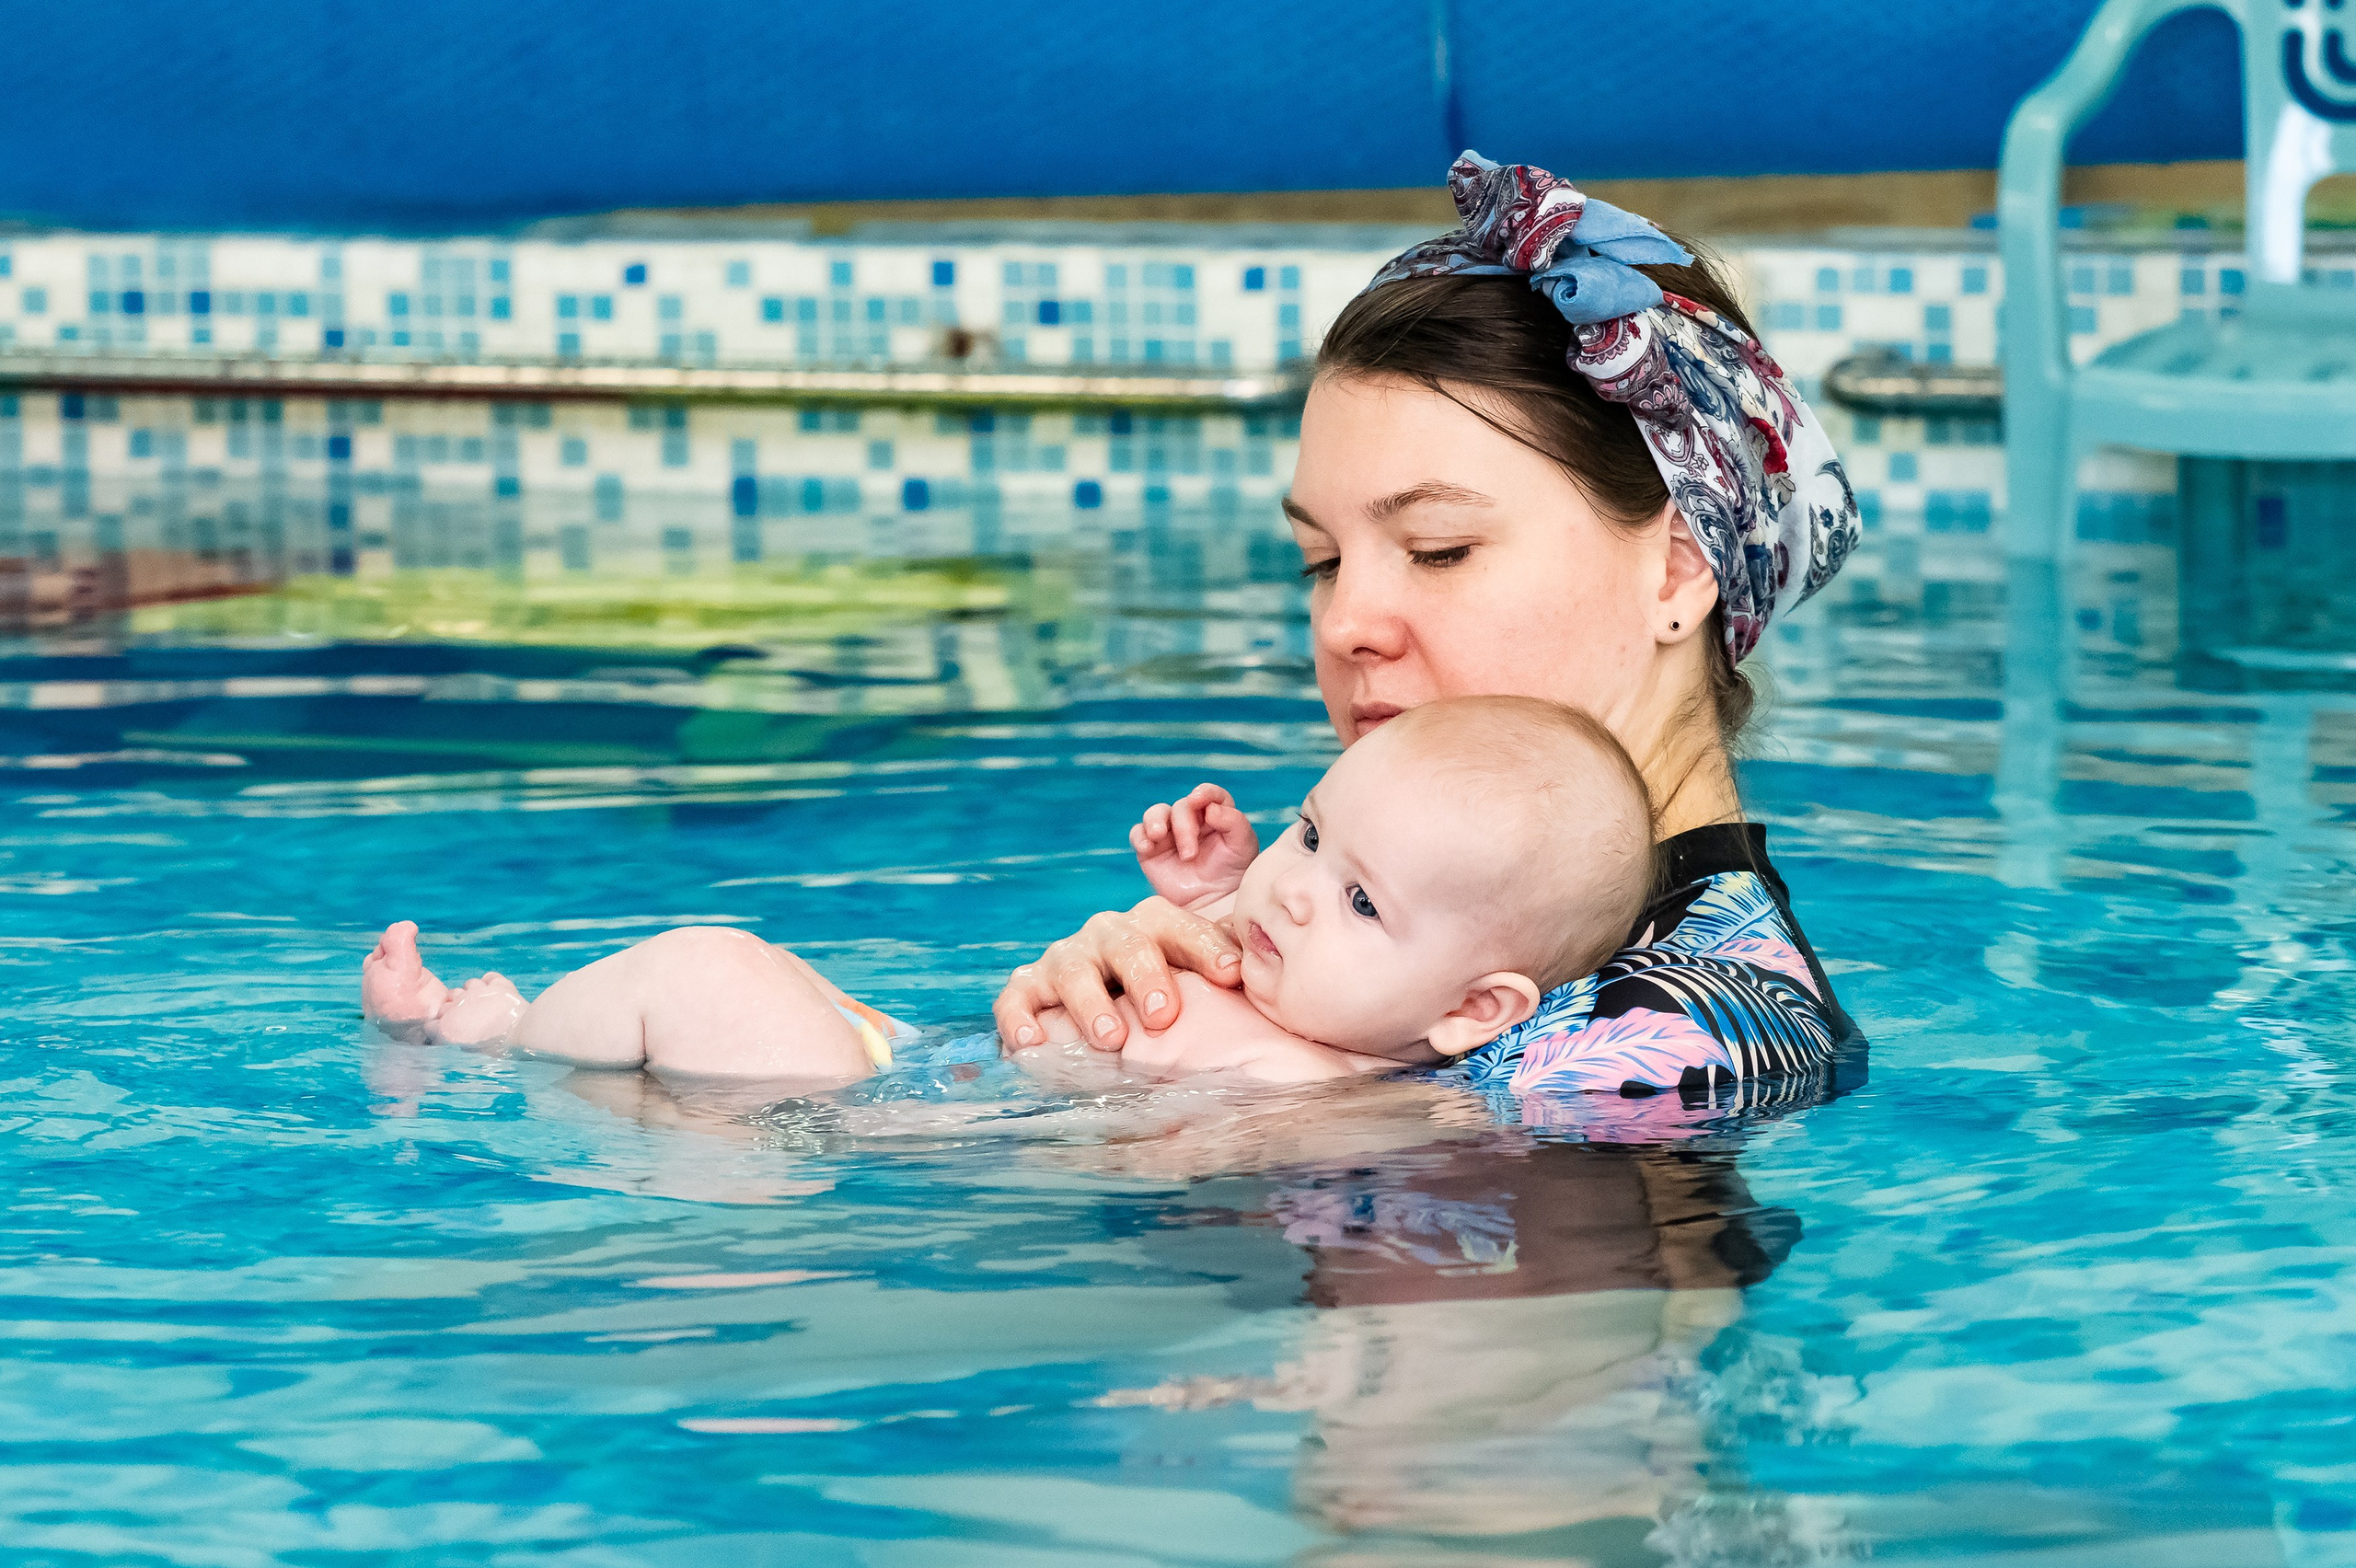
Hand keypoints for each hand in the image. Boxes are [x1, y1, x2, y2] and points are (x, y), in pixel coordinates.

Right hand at [994, 895, 1242, 1051]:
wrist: (1111, 1005)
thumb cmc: (1169, 992)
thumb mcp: (1204, 979)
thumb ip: (1233, 972)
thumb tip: (1277, 977)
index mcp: (1154, 925)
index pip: (1180, 925)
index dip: (1206, 947)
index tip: (1232, 977)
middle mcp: (1108, 935)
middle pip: (1126, 942)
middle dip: (1146, 976)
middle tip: (1164, 1015)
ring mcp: (1066, 959)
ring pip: (1071, 969)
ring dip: (1091, 1003)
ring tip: (1111, 1039)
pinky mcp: (1027, 987)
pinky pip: (1015, 997)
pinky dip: (1019, 1018)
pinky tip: (1032, 1044)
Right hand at [1129, 783, 1260, 906]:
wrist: (1213, 906)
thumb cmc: (1232, 875)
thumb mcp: (1243, 846)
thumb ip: (1233, 822)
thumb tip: (1210, 809)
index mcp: (1216, 815)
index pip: (1209, 794)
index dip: (1204, 792)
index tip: (1198, 798)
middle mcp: (1191, 821)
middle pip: (1181, 807)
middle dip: (1184, 825)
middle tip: (1190, 853)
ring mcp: (1169, 835)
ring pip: (1155, 813)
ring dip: (1156, 821)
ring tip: (1158, 836)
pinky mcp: (1151, 851)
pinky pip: (1138, 834)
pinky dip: (1140, 836)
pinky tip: (1147, 847)